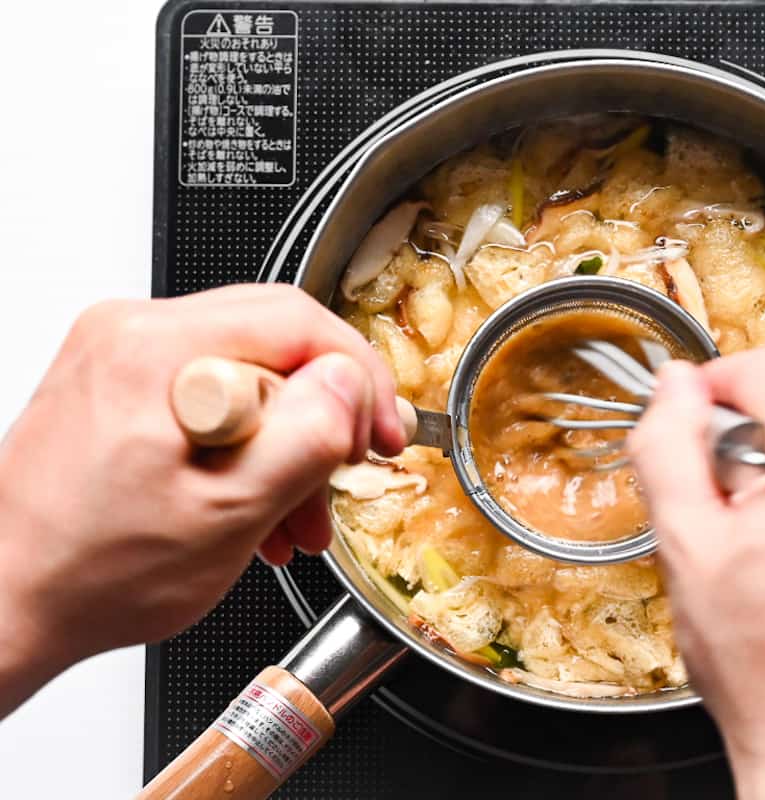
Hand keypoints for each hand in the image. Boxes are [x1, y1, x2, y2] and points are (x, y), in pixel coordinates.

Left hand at [0, 284, 404, 716]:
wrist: (6, 603)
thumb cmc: (90, 572)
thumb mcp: (229, 512)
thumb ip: (307, 436)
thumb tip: (352, 384)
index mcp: (155, 348)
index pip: (297, 320)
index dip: (361, 376)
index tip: (384, 432)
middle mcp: (129, 336)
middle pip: (274, 343)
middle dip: (325, 416)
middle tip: (350, 470)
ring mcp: (119, 359)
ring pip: (247, 376)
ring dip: (288, 442)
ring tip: (300, 514)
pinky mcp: (116, 388)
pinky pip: (210, 397)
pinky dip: (245, 446)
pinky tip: (257, 504)